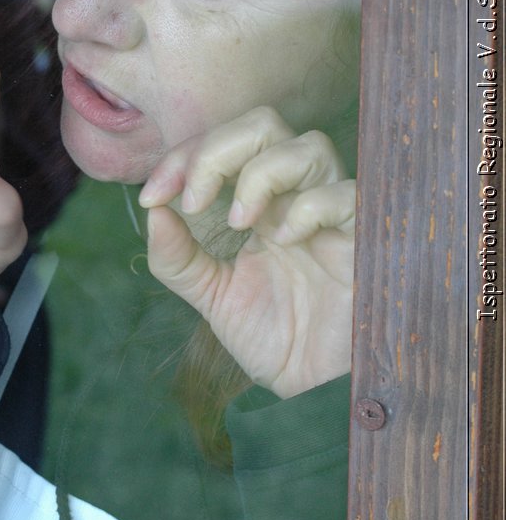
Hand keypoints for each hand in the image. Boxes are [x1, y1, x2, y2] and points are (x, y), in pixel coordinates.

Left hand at [137, 106, 354, 398]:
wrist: (317, 394)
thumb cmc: (276, 339)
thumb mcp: (212, 297)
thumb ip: (178, 258)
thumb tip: (153, 212)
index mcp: (259, 202)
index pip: (223, 144)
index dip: (183, 157)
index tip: (153, 197)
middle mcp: (295, 197)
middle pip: (263, 125)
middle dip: (217, 150)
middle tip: (194, 202)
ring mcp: (332, 215)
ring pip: (308, 145)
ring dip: (260, 174)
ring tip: (239, 222)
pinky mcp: (366, 241)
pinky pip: (347, 194)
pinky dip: (309, 206)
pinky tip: (285, 239)